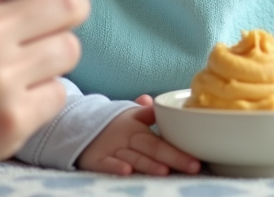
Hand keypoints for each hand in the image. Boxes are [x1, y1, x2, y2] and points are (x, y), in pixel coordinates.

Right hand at [77, 95, 200, 175]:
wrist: (76, 127)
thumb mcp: (129, 117)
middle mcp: (126, 137)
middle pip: (152, 148)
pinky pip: (106, 164)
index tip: (197, 158)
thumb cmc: (112, 127)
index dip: (179, 149)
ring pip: (133, 157)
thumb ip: (146, 113)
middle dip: (173, 157)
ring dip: (148, 164)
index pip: (162, 138)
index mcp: (137, 127)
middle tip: (193, 166)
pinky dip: (115, 167)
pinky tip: (126, 171)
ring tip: (164, 170)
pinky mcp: (95, 160)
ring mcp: (111, 149)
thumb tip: (157, 101)